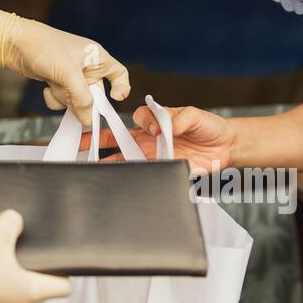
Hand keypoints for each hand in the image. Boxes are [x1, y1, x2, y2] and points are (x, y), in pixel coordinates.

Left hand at [0, 9, 130, 126]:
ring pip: (78, 100)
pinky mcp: (59, 81)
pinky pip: (64, 99)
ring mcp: (72, 75)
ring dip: (66, 99)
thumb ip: (82, 98)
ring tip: (54, 86)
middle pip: (95, 94)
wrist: (14, 43)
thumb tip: (88, 120)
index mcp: (96, 57)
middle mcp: (87, 67)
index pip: (119, 74)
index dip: (121, 87)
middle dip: (82, 100)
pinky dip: (55, 98)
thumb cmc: (44, 48)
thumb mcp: (68, 74)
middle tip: (72, 100)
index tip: (114, 98)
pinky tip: (46, 88)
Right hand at [0, 210, 70, 302]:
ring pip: (9, 298)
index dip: (63, 275)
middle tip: (15, 257)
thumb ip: (11, 223)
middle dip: (26, 273)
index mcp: (30, 292)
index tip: (58, 267)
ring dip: (3, 283)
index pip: (62, 288)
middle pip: (33, 291)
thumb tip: (14, 219)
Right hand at [84, 105, 234, 176]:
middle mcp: (149, 141)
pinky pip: (143, 178)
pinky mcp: (161, 173)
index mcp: (155, 123)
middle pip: (117, 143)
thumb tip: (167, 126)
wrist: (225, 147)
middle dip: (95, 144)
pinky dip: (133, 181)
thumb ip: (181, 118)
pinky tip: (124, 187)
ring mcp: (153, 158)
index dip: (142, 123)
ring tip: (94, 173)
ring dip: (111, 167)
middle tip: (77, 147)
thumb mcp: (196, 116)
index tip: (155, 129)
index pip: (136, 119)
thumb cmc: (208, 126)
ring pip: (125, 162)